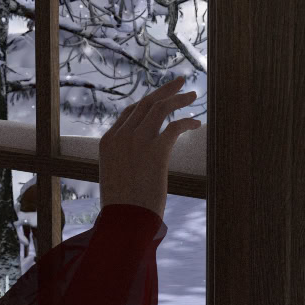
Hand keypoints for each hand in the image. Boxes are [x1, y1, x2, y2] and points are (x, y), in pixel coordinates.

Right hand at [98, 78, 200, 219]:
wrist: (125, 221)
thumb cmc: (122, 208)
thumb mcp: (115, 178)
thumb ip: (124, 162)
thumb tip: (138, 160)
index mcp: (108, 142)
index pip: (130, 112)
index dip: (149, 102)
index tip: (162, 98)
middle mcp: (121, 137)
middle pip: (146, 103)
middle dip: (165, 91)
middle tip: (181, 83)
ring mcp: (138, 142)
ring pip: (161, 108)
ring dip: (178, 100)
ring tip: (193, 96)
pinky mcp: (156, 151)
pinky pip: (175, 126)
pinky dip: (187, 121)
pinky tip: (196, 123)